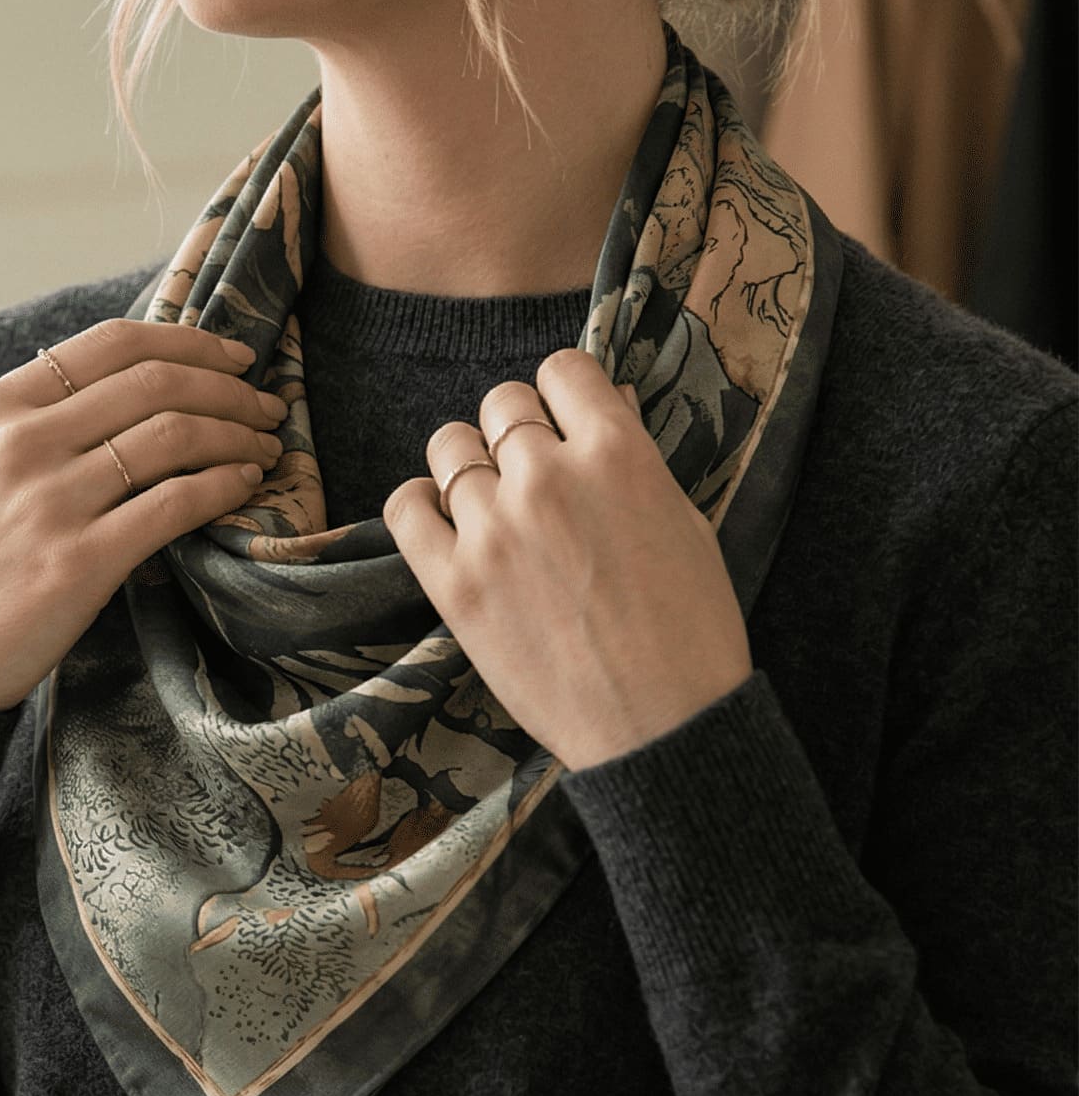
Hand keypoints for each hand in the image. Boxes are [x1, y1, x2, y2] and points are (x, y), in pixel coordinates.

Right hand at [0, 319, 287, 712]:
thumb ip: (41, 423)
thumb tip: (138, 388)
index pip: (114, 343)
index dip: (191, 341)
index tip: (235, 356)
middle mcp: (21, 444)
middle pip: (155, 382)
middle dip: (229, 388)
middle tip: (266, 406)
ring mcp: (49, 503)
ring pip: (173, 436)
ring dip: (237, 435)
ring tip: (265, 448)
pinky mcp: (77, 563)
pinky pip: (173, 505)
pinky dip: (222, 487)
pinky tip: (243, 487)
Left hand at [381, 350, 753, 771]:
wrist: (660, 725)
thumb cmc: (690, 631)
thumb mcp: (686, 523)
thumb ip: (634, 462)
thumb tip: (604, 409)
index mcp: (618, 454)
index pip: (564, 370)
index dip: (563, 392)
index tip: (564, 420)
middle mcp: (548, 477)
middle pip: (502, 404)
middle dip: (516, 430)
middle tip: (530, 472)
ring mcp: (493, 529)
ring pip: (449, 447)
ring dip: (468, 465)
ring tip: (489, 503)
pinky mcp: (453, 582)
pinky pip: (405, 507)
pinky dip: (418, 506)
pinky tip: (443, 526)